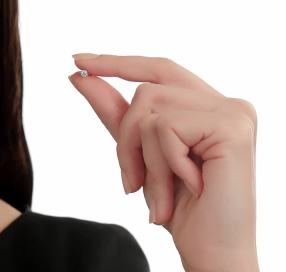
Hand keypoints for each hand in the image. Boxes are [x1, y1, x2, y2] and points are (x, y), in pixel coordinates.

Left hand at [68, 54, 258, 271]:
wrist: (210, 251)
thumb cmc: (177, 204)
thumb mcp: (139, 151)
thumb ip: (114, 111)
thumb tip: (80, 76)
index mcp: (206, 105)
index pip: (157, 70)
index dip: (117, 62)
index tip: (79, 60)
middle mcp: (225, 101)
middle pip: (147, 90)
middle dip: (126, 136)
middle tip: (130, 182)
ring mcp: (233, 110)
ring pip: (151, 109)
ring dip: (143, 158)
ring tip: (158, 193)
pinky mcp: (232, 125)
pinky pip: (165, 128)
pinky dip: (162, 163)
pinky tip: (188, 187)